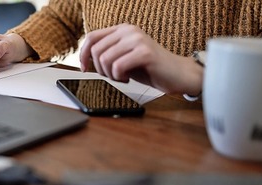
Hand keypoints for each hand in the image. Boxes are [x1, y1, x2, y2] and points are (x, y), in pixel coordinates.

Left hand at [80, 24, 202, 94]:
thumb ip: (107, 53)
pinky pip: (118, 66)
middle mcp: (129, 30)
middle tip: (114, 76)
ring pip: (105, 59)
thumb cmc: (150, 68)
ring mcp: (137, 39)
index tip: (84, 68)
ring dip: (110, 75)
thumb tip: (85, 59)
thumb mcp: (123, 57)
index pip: (91, 37)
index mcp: (122, 29)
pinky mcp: (145, 52)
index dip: (83, 54)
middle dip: (100, 69)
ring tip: (123, 77)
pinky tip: (129, 78)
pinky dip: (119, 77)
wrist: (178, 74)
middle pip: (96, 51)